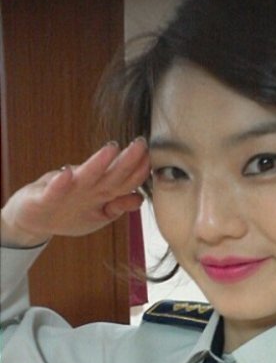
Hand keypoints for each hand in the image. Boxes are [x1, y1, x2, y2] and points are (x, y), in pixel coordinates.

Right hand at [1, 139, 149, 246]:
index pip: (125, 180)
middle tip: (140, 143)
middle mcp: (86, 188)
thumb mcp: (96, 215)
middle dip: (126, 160)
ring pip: (85, 176)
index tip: (153, 158)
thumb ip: (116, 206)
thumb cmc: (68, 211)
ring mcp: (66, 191)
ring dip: (98, 163)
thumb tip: (139, 199)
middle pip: (110, 174)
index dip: (139, 171)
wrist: (33, 219)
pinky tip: (67, 173)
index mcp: (100, 193)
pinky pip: (54, 191)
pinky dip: (60, 182)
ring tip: (110, 149)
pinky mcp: (44, 197)